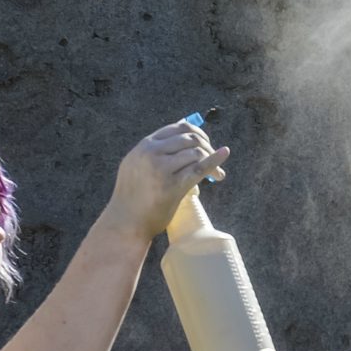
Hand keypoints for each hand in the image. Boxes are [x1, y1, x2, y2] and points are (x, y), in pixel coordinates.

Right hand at [102, 118, 230, 242]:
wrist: (126, 222)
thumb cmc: (133, 196)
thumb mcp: (135, 165)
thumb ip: (152, 151)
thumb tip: (179, 134)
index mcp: (144, 146)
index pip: (178, 128)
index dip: (197, 133)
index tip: (205, 143)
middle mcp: (151, 153)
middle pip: (190, 138)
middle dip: (207, 146)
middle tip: (214, 158)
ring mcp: (161, 169)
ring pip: (196, 152)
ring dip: (212, 159)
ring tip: (218, 175)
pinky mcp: (172, 186)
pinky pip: (199, 169)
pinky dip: (214, 161)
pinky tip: (224, 154)